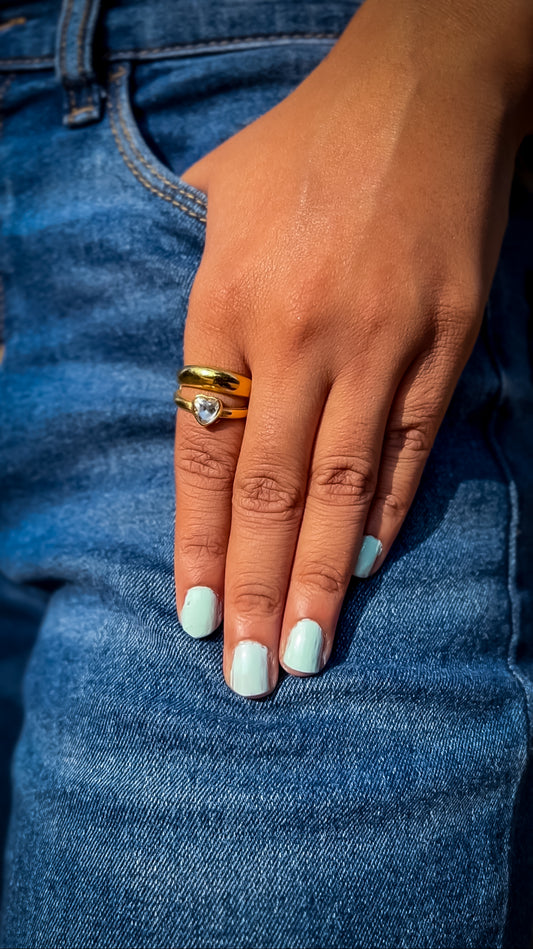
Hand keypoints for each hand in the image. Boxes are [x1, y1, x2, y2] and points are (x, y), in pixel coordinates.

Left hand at [173, 0, 532, 696]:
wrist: (429, 85)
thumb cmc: (313, 141)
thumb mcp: (223, 202)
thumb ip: (208, 302)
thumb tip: (209, 386)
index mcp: (229, 306)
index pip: (207, 455)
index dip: (200, 544)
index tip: (198, 618)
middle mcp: (302, 337)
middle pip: (272, 491)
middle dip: (257, 592)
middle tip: (249, 678)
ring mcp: (382, 343)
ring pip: (343, 485)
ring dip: (322, 578)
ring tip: (307, 652)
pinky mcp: (448, 340)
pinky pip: (413, 444)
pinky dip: (388, 511)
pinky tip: (367, 565)